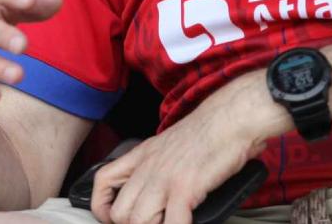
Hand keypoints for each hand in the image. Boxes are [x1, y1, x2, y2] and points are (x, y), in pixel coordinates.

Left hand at [92, 74, 284, 223]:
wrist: (230, 117)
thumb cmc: (209, 132)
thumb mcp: (169, 146)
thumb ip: (157, 167)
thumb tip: (158, 196)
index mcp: (141, 155)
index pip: (102, 181)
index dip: (102, 206)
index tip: (114, 219)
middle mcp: (147, 167)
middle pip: (119, 212)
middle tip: (154, 222)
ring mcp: (164, 178)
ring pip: (138, 221)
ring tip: (171, 221)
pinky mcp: (185, 187)